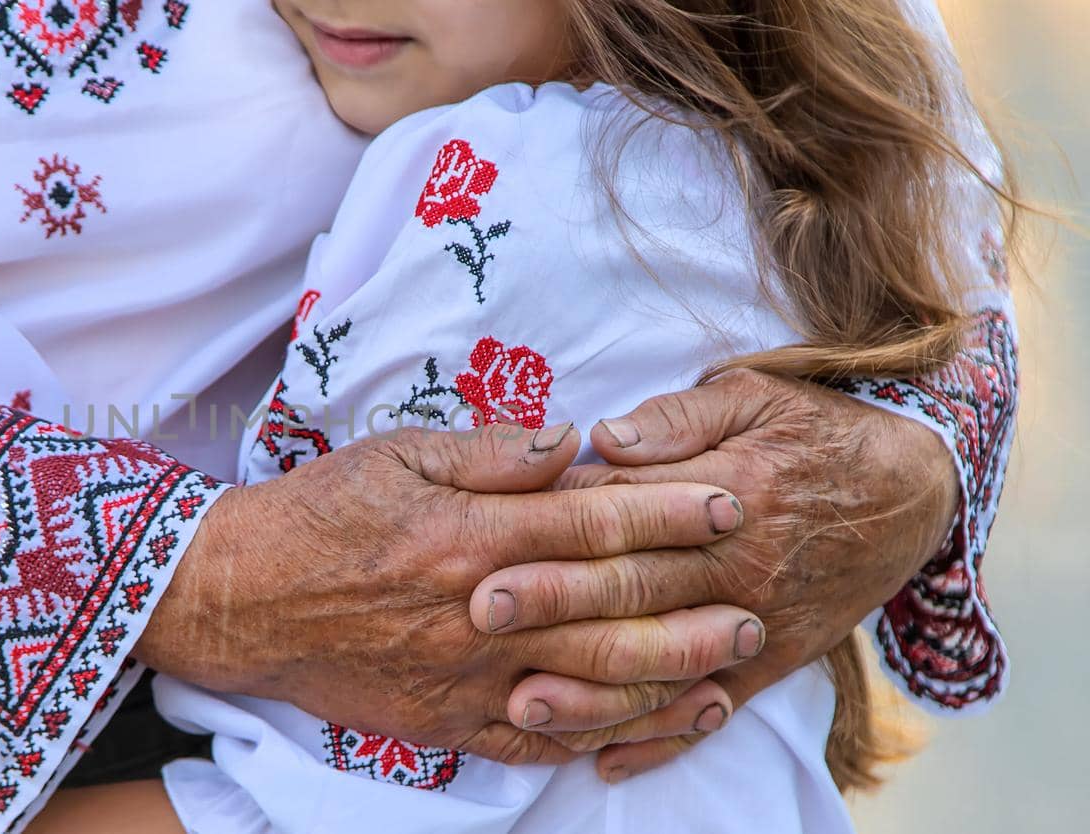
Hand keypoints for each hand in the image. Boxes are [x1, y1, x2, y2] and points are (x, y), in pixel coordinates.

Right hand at [138, 422, 764, 764]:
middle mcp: (482, 610)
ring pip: (590, 686)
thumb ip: (490, 450)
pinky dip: (598, 737)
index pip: (595, 522)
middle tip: (756, 598)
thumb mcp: (397, 453)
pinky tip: (647, 729)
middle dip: (692, 604)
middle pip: (611, 612)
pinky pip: (539, 740)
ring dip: (668, 679)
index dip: (670, 513)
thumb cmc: (320, 513)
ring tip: (727, 667)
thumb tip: (574, 440)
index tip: (729, 504)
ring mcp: (468, 676)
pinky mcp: (449, 723)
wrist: (245, 598)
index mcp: (472, 533)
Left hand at [469, 370, 956, 776]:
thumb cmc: (814, 430)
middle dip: (554, 599)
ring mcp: (753, 617)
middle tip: (481, 611)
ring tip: (523, 702)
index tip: (490, 532)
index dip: (554, 521)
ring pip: (664, 660)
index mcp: (722, 488)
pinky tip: (605, 759)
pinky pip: (714, 705)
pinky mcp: (773, 657)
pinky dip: (663, 739)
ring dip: (593, 687)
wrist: (913, 492)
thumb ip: (674, 420)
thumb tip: (603, 439)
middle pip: (632, 584)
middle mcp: (735, 561)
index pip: (624, 508)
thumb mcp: (750, 396)